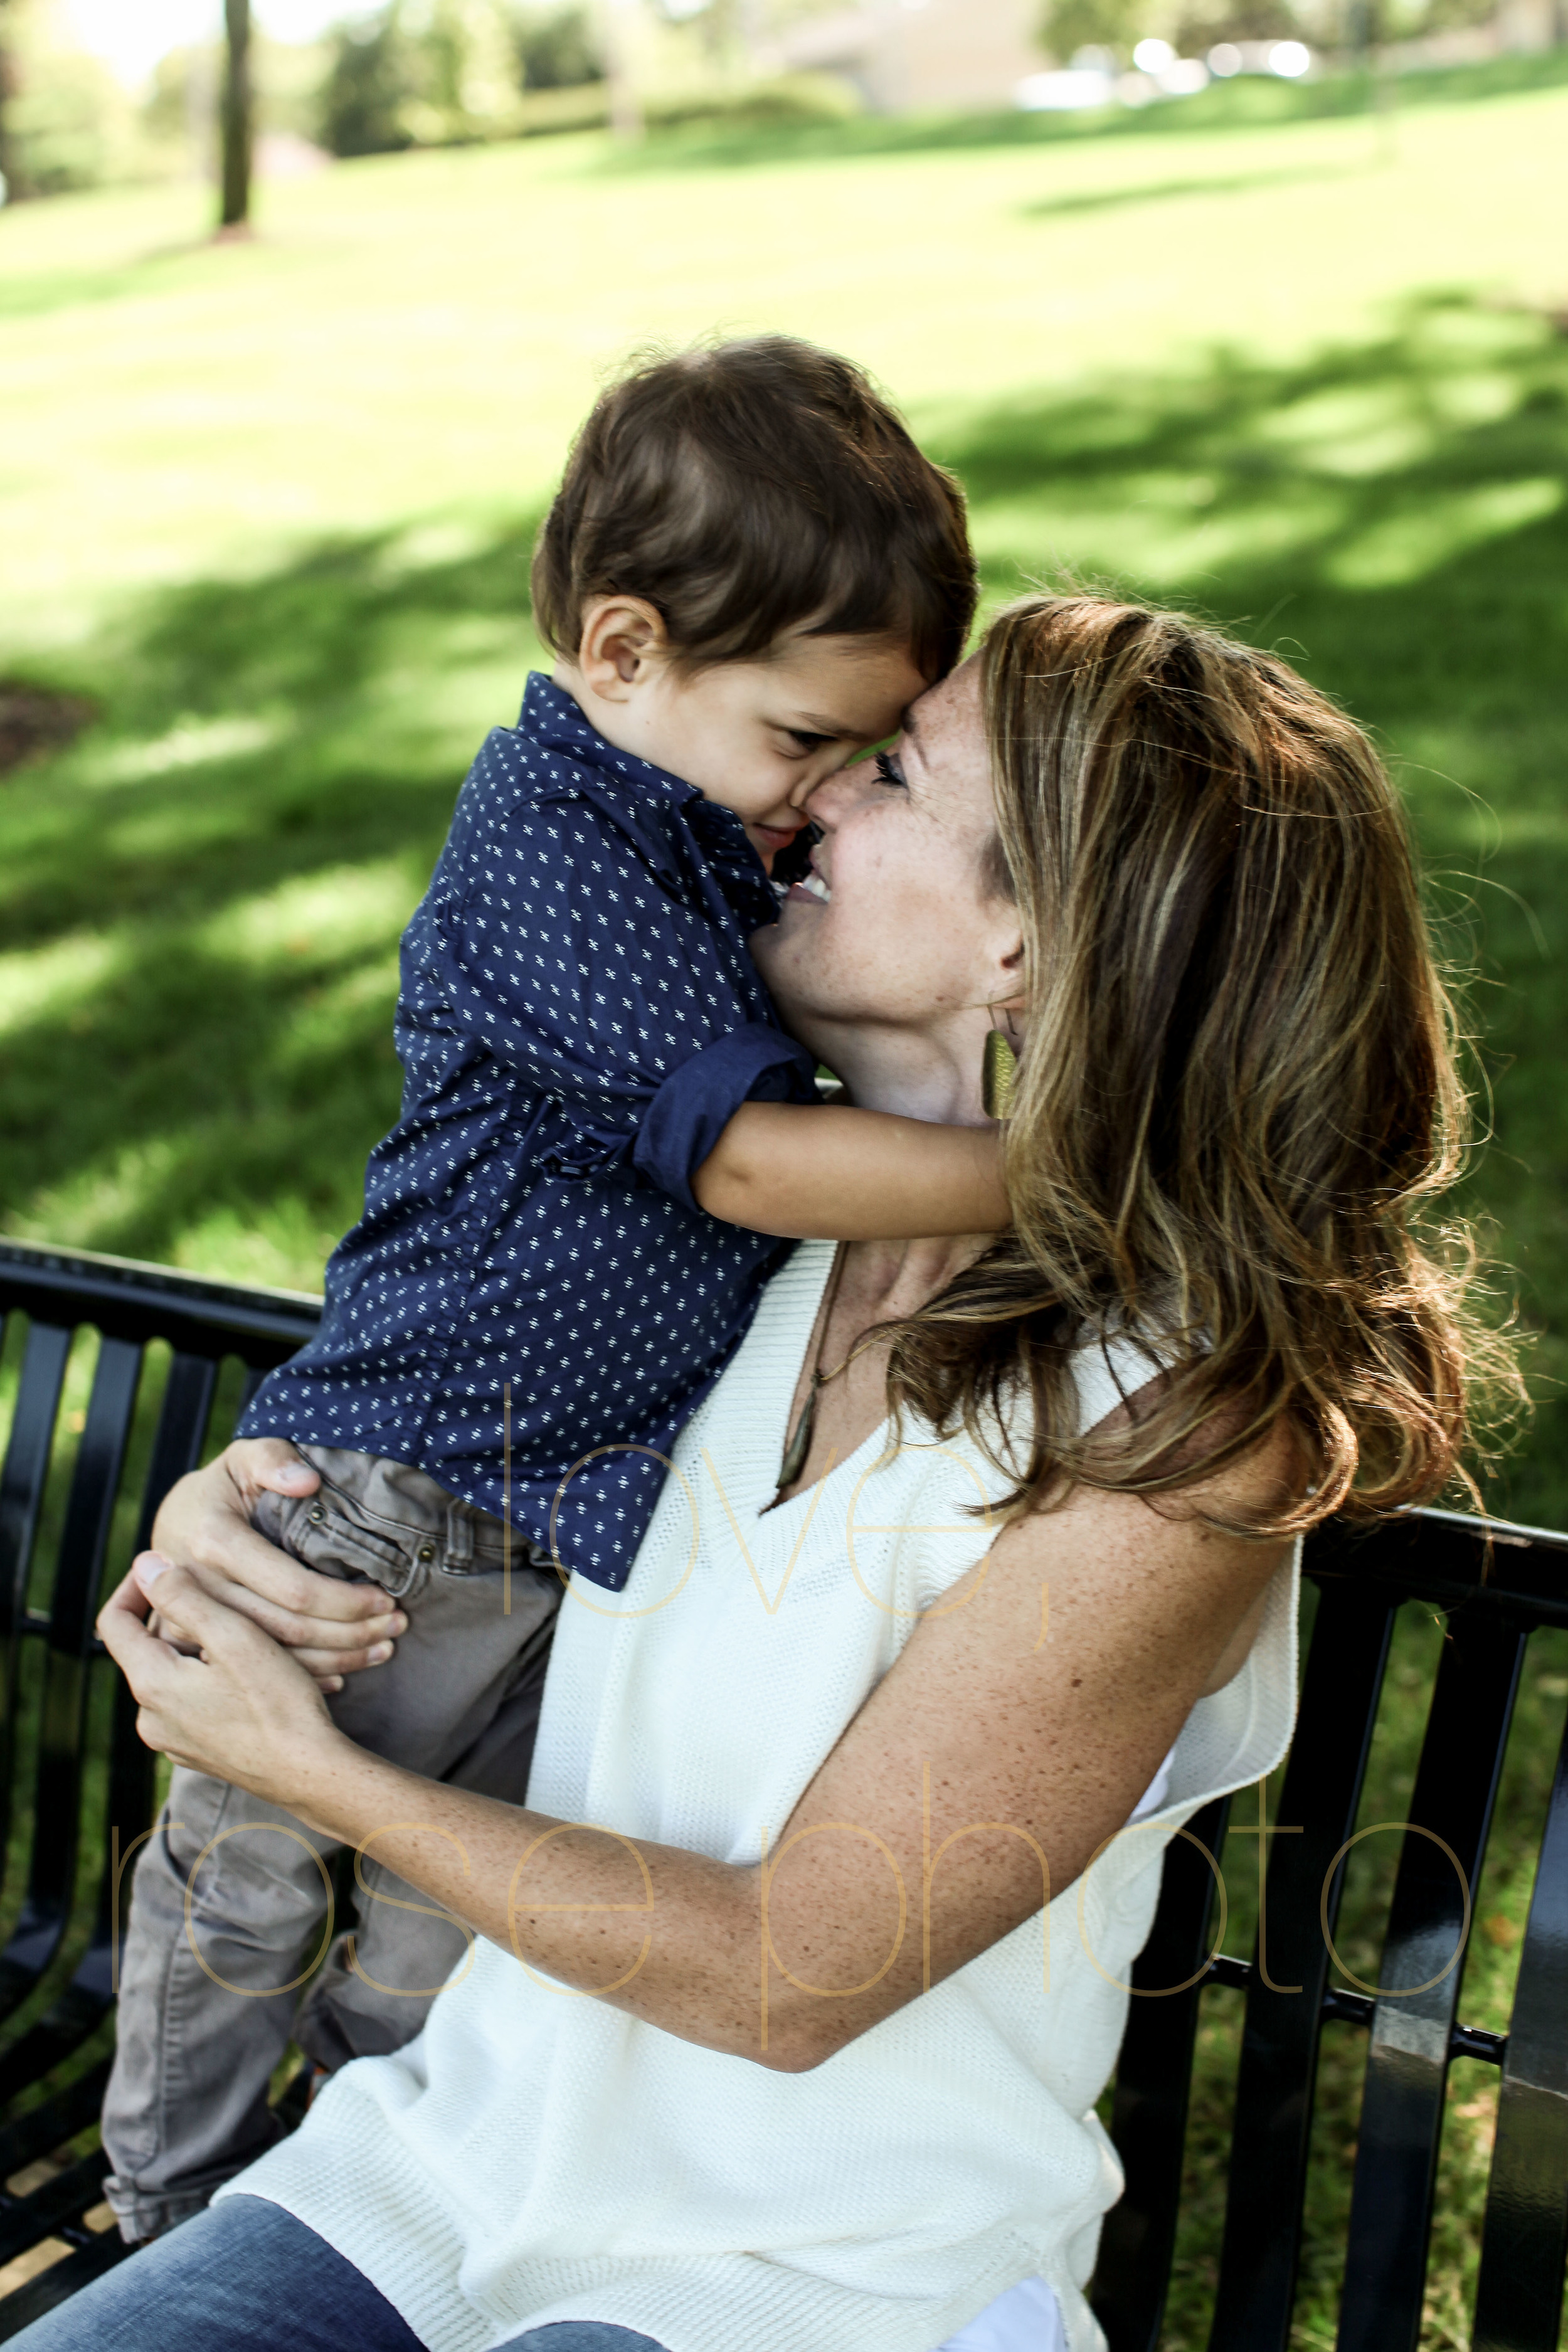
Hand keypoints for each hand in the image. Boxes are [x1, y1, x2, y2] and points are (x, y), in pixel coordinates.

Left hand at [99, 1557, 346, 1817]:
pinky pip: (195, 1704)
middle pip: (148, 1648)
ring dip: (203, 1649)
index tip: (169, 1564)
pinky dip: (216, 1681)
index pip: (114, 1622)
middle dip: (181, 1618)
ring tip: (253, 1635)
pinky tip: (258, 1674)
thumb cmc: (279, 1704)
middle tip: (226, 1598)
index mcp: (152, 1684)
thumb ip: (185, 1597)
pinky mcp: (199, 1753)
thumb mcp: (235, 1637)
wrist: (310, 1776)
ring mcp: (175, 1741)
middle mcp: (152, 1718)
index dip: (135, 1584)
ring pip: (175, 1675)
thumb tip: (145, 1563)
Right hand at [150, 1439, 406, 1689]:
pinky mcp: (201, 1644)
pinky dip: (305, 1677)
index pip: (294, 1588)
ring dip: (339, 1658)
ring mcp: (196, 1623)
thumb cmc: (222, 1487)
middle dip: (351, 1633)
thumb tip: (307, 1481)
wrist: (174, 1522)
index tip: (387, 1598)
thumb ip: (273, 1459)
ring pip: (277, 1659)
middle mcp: (201, 1589)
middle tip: (397, 1626)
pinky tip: (343, 1673)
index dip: (346, 1600)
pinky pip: (257, 1673)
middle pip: (289, 1630)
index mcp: (214, 1541)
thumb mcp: (243, 1458)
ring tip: (384, 1648)